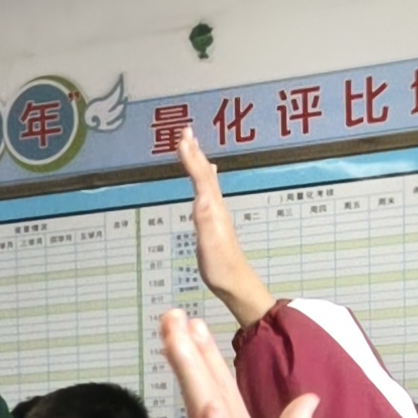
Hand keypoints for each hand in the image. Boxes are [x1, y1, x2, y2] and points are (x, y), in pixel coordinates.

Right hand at [178, 129, 274, 328]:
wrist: (235, 283)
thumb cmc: (221, 267)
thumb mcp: (210, 244)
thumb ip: (205, 219)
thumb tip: (200, 195)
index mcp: (213, 210)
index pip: (201, 177)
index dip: (191, 157)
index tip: (182, 138)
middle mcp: (216, 208)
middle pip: (205, 174)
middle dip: (194, 153)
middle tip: (186, 134)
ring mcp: (216, 214)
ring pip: (207, 181)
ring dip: (198, 163)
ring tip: (193, 150)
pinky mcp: (214, 222)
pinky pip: (207, 193)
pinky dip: (203, 181)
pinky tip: (204, 184)